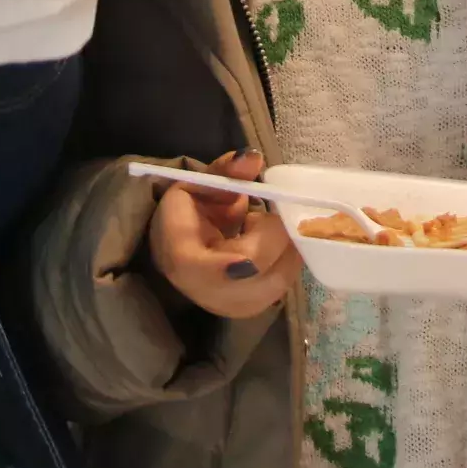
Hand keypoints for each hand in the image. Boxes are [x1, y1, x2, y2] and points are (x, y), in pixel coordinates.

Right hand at [147, 149, 299, 318]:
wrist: (179, 243)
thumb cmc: (189, 211)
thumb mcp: (201, 183)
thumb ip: (227, 171)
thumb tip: (252, 157)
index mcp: (180, 254)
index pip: (200, 270)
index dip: (229, 265)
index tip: (254, 241)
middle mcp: (201, 289)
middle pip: (252, 277)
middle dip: (277, 241)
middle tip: (279, 214)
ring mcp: (226, 305)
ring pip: (273, 287)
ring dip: (286, 252)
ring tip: (273, 229)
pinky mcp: (246, 310)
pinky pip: (279, 290)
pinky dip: (287, 264)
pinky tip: (278, 247)